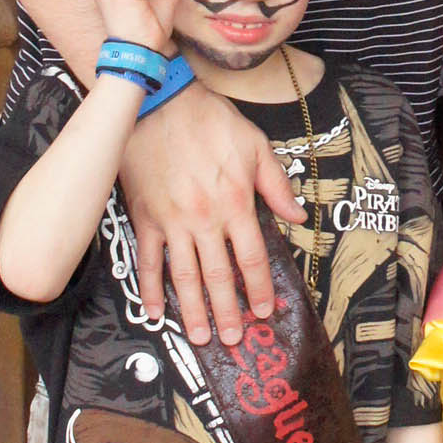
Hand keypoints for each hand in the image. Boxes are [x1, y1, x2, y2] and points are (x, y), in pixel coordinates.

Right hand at [120, 81, 304, 342]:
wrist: (160, 102)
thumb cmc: (210, 120)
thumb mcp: (255, 145)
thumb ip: (276, 185)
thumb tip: (298, 215)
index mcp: (235, 203)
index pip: (250, 257)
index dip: (258, 287)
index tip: (264, 310)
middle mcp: (204, 219)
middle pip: (218, 276)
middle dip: (227, 312)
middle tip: (233, 340)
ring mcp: (172, 222)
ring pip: (184, 276)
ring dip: (192, 311)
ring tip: (201, 337)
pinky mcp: (145, 218)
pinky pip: (148, 261)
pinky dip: (151, 289)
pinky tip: (156, 312)